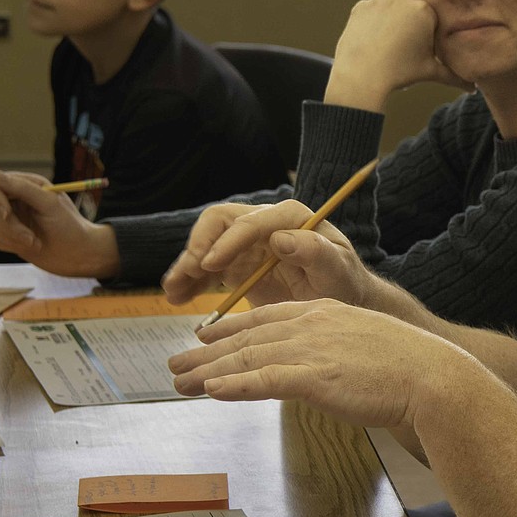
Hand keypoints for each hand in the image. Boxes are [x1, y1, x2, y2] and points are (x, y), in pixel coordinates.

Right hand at [0, 170, 119, 277]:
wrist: (79, 255)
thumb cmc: (69, 227)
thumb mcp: (49, 204)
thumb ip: (23, 188)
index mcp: (29, 186)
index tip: (6, 213)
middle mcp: (19, 200)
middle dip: (10, 225)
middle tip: (30, 237)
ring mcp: (14, 218)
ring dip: (14, 237)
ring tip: (36, 243)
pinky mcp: (11, 236)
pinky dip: (13, 245)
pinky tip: (33, 247)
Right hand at [162, 200, 373, 307]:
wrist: (340, 299)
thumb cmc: (343, 281)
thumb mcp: (337, 270)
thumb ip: (315, 253)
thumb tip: (281, 238)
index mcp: (290, 218)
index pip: (251, 220)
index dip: (228, 240)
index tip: (211, 264)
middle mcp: (265, 224)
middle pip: (219, 222)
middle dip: (199, 248)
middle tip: (186, 276)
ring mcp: (247, 243)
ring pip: (206, 243)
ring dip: (186, 264)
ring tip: (173, 290)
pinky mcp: (237, 264)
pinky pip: (206, 267)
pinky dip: (190, 279)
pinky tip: (177, 296)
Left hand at [168, 298, 460, 429]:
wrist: (433, 377)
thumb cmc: (408, 368)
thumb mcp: (364, 346)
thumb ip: (334, 352)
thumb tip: (318, 369)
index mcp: (324, 312)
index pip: (266, 318)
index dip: (230, 329)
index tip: (205, 338)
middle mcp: (312, 324)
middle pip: (248, 338)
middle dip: (207, 354)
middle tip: (175, 365)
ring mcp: (313, 349)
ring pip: (248, 359)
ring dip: (209, 372)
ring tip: (179, 383)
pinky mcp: (316, 377)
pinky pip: (266, 380)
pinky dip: (236, 386)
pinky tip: (212, 392)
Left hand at [325, 0, 472, 109]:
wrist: (362, 75)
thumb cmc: (400, 72)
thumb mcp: (430, 72)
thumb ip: (454, 76)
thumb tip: (473, 88)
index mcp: (424, 11)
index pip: (429, 19)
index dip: (424, 37)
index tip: (416, 51)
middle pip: (409, 12)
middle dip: (407, 27)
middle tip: (400, 50)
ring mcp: (379, 1)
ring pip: (390, 10)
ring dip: (390, 23)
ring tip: (385, 47)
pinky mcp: (361, 6)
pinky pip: (371, 13)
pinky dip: (372, 24)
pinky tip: (372, 41)